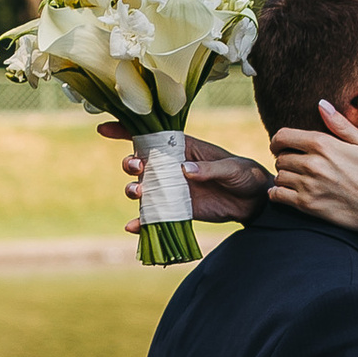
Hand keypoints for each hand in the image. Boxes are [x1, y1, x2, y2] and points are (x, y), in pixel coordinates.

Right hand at [101, 124, 269, 223]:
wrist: (253, 201)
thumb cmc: (243, 174)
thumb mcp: (231, 168)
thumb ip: (208, 169)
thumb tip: (184, 170)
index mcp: (182, 148)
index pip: (151, 135)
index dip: (126, 131)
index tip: (105, 129)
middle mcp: (172, 167)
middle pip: (141, 162)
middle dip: (131, 163)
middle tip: (136, 168)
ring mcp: (172, 189)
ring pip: (143, 187)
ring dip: (134, 189)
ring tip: (138, 193)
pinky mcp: (176, 210)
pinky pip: (154, 216)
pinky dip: (142, 222)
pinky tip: (133, 227)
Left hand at [269, 102, 357, 252]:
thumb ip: (341, 125)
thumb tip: (321, 104)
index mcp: (325, 145)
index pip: (283, 136)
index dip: (279, 140)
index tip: (284, 145)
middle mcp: (313, 164)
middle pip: (280, 157)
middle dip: (286, 158)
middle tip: (297, 164)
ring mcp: (309, 186)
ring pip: (279, 176)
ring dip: (285, 176)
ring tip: (298, 179)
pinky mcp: (308, 206)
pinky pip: (277, 196)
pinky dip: (279, 193)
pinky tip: (290, 193)